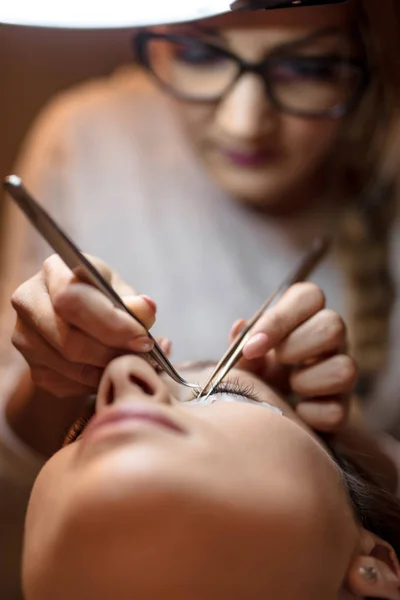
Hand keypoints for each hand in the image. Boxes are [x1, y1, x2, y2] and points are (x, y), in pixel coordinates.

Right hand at [11, 254, 158, 397]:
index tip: (142, 339)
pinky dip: (96, 383)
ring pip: (69, 367)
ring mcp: (24, 337)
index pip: (73, 300)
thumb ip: (134, 302)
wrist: (78, 316)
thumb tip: (146, 309)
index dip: (111, 324)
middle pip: (68, 340)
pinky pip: (68, 384)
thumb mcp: (120, 290)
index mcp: (54, 271)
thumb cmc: (103, 297)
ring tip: (133, 362)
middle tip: (143, 357)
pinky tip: (112, 370)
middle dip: (112, 353)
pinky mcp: (32, 367)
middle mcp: (29, 301)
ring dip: (107, 371)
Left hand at [230, 283, 357, 432]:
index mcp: (305, 317)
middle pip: (333, 325)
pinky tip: (296, 412)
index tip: (252, 346)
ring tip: (290, 387)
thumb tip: (240, 327)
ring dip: (307, 381)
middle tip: (277, 361)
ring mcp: (340, 371)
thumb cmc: (260, 374)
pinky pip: (335, 410)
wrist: (273, 415)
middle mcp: (330, 339)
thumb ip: (241, 344)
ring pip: (344, 367)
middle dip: (296, 346)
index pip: (309, 297)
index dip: (280, 319)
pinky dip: (309, 414)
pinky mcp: (342, 407)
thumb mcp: (245, 357)